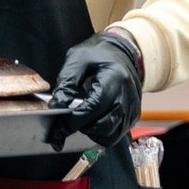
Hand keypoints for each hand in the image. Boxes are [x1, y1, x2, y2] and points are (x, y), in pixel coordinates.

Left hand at [45, 29, 143, 148]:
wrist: (121, 53)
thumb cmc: (98, 54)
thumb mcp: (76, 60)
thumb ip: (66, 84)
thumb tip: (56, 106)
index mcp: (114, 79)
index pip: (94, 107)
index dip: (74, 120)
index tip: (57, 128)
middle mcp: (127, 96)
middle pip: (103, 125)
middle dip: (81, 128)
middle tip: (66, 122)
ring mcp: (133, 108)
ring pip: (110, 135)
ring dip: (91, 133)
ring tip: (80, 120)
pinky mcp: (133, 116)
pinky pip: (116, 135)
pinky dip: (101, 134)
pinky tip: (91, 123)